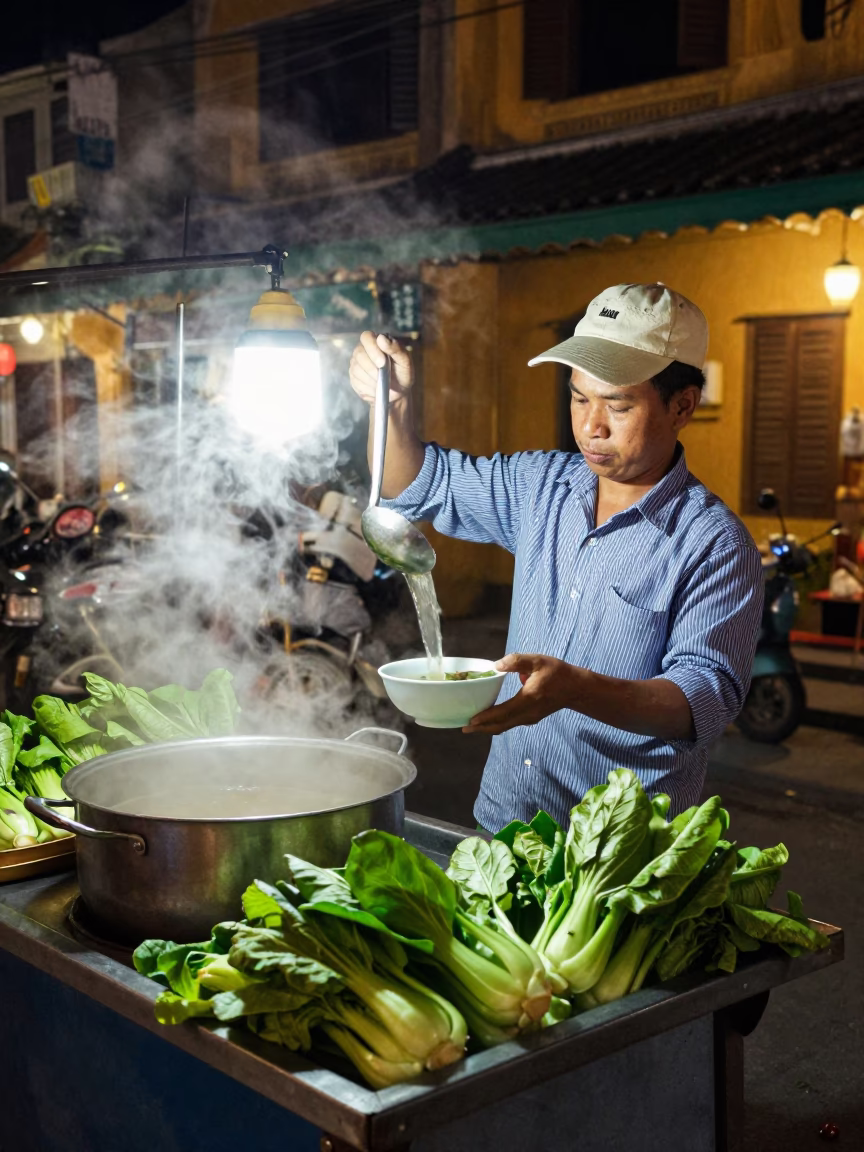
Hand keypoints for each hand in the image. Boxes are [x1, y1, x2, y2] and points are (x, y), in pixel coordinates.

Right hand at [349, 332, 413, 405]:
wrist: (398, 392)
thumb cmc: (402, 374)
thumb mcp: (405, 361)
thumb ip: (396, 348)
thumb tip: (381, 338)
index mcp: (377, 340)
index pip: (366, 337)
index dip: (372, 349)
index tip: (382, 363)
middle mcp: (363, 349)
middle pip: (359, 354)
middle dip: (372, 367)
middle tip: (384, 377)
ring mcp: (356, 363)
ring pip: (356, 369)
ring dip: (371, 379)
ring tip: (382, 383)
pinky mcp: (353, 376)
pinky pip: (355, 381)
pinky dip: (368, 387)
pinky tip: (376, 387)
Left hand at [462, 653, 579, 734]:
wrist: (575, 688)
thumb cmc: (557, 672)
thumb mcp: (538, 661)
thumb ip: (516, 661)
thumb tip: (496, 665)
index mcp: (528, 699)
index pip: (503, 712)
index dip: (486, 717)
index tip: (471, 721)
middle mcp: (528, 713)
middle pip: (501, 725)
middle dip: (482, 728)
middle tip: (464, 728)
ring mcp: (530, 718)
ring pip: (506, 726)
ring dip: (489, 727)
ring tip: (473, 726)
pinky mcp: (532, 718)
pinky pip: (511, 724)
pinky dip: (498, 724)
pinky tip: (489, 720)